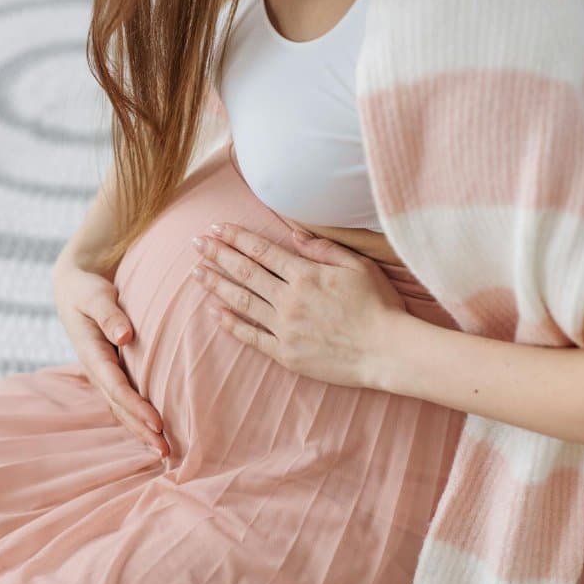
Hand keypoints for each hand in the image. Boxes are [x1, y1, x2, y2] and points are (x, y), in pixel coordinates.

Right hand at [51, 259, 168, 457]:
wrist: (74, 287)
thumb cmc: (87, 289)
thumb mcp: (94, 295)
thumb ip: (109, 313)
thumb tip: (124, 336)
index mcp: (91, 353)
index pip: (116, 387)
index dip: (136, 407)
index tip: (158, 423)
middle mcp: (96, 370)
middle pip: (120, 407)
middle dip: (142, 431)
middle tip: (166, 453)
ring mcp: (103, 374)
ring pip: (122, 410)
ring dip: (141, 431)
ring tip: (165, 453)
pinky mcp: (111, 373)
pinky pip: (125, 401)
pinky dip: (139, 419)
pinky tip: (156, 433)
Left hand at [189, 223, 411, 389]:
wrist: (387, 351)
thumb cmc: (379, 306)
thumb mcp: (358, 266)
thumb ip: (323, 248)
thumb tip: (295, 233)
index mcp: (305, 274)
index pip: (261, 251)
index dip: (236, 238)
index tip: (216, 229)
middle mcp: (289, 299)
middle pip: (245, 272)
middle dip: (218, 255)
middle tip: (196, 244)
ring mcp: (285, 328)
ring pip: (242, 302)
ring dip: (217, 285)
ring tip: (197, 273)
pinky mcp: (285, 354)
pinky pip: (251, 336)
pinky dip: (231, 323)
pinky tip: (215, 312)